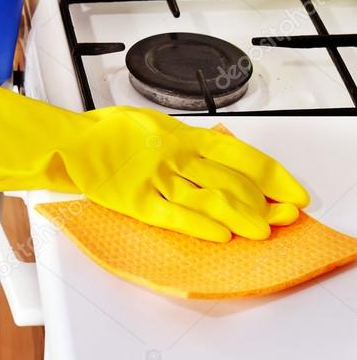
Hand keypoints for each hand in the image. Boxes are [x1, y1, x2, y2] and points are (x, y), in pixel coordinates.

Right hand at [76, 108, 308, 241]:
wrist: (70, 141)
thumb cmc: (107, 131)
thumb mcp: (152, 123)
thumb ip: (183, 138)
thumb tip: (217, 148)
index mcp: (178, 134)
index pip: (235, 152)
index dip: (268, 173)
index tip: (290, 189)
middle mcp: (172, 155)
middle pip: (227, 179)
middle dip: (261, 201)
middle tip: (283, 217)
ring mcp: (155, 178)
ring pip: (206, 197)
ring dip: (238, 215)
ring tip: (260, 231)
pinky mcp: (136, 201)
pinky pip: (173, 214)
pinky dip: (199, 225)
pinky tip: (219, 235)